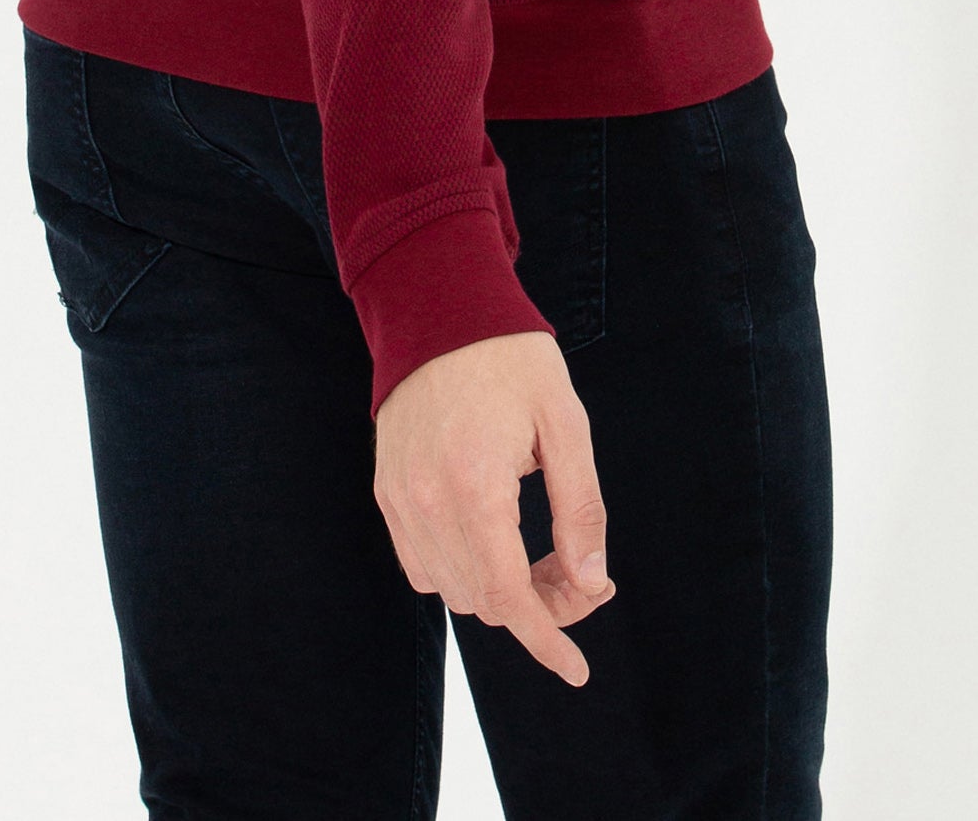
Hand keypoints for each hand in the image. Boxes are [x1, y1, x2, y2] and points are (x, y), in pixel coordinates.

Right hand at [373, 330, 614, 686]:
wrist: (439, 306)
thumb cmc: (510, 359)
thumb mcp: (566, 424)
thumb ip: (581, 510)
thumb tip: (591, 584)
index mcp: (476, 486)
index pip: (510, 598)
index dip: (547, 640)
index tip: (576, 669)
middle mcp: (426, 502)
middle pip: (484, 601)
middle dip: (539, 606)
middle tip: (580, 573)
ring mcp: (399, 499)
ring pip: (452, 590)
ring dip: (500, 592)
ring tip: (543, 554)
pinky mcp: (387, 491)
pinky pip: (421, 565)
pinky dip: (460, 570)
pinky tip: (495, 539)